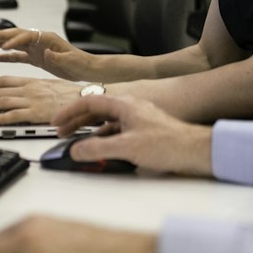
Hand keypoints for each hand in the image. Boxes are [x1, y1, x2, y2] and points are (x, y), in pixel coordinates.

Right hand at [0, 26, 91, 80]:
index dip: (14, 40)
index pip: (26, 36)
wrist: (86, 69)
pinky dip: (7, 56)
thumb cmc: (81, 63)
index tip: (3, 47)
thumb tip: (46, 52)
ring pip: (14, 44)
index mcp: (48, 38)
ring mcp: (37, 49)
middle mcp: (40, 41)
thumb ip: (58, 56)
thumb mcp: (70, 60)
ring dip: (0, 43)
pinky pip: (18, 56)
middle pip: (17, 35)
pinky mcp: (36, 58)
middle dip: (1, 35)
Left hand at [0, 75, 80, 122]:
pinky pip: (14, 116)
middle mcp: (29, 89)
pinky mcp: (36, 113)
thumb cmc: (73, 94)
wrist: (87, 98)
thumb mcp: (52, 86)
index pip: (4, 80)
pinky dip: (0, 118)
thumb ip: (37, 90)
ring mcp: (32, 101)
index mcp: (32, 82)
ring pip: (1, 101)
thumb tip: (26, 96)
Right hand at [52, 93, 214, 176]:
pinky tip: (102, 149)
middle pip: (96, 110)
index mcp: (124, 104)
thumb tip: (77, 150)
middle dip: (76, 121)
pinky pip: (117, 131)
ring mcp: (138, 119)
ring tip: (77, 142)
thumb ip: (98, 149)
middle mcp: (130, 108)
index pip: (89, 102)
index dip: (69, 111)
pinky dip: (104, 138)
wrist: (195, 150)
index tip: (56, 121)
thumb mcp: (127, 147)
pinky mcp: (144, 131)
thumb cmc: (169, 143)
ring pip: (106, 121)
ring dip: (90, 131)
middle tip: (62, 132)